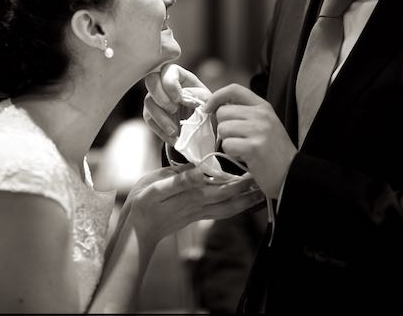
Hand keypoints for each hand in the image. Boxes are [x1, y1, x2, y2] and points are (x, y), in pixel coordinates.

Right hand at [125, 164, 263, 251]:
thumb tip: (200, 171)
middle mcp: (199, 206)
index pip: (222, 188)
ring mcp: (198, 213)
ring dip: (245, 202)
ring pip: (228, 209)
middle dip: (249, 192)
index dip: (240, 181)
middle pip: (231, 200)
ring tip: (261, 193)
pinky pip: (220, 213)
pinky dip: (234, 207)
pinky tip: (240, 203)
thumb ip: (177, 181)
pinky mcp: (195, 216)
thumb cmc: (142, 206)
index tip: (254, 170)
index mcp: (192, 196)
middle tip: (266, 180)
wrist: (136, 232)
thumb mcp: (154, 189)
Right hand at [143, 64, 210, 145]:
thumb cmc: (204, 106)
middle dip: (161, 98)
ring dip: (161, 118)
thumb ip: (200, 96)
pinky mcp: (151, 113)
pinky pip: (149, 119)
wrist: (199, 124)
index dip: (170, 84)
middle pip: (151, 81)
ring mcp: (155, 97)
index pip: (167, 70)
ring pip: (148, 102)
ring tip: (174, 130)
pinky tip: (172, 137)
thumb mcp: (208, 100)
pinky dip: (160, 130)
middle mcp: (163, 83)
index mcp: (178, 75)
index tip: (179, 99)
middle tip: (174, 110)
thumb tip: (189, 96)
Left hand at [203, 84, 296, 197]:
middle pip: (223, 112)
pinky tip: (245, 157)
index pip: (235, 90)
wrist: (292, 173)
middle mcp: (261, 115)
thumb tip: (215, 109)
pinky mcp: (253, 147)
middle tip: (237, 139)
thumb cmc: (274, 151)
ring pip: (223, 129)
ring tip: (243, 149)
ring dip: (228, 142)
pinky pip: (227, 145)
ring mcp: (258, 130)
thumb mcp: (264, 125)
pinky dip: (232, 154)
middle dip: (224, 128)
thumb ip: (245, 114)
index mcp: (263, 107)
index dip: (217, 96)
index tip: (208, 108)